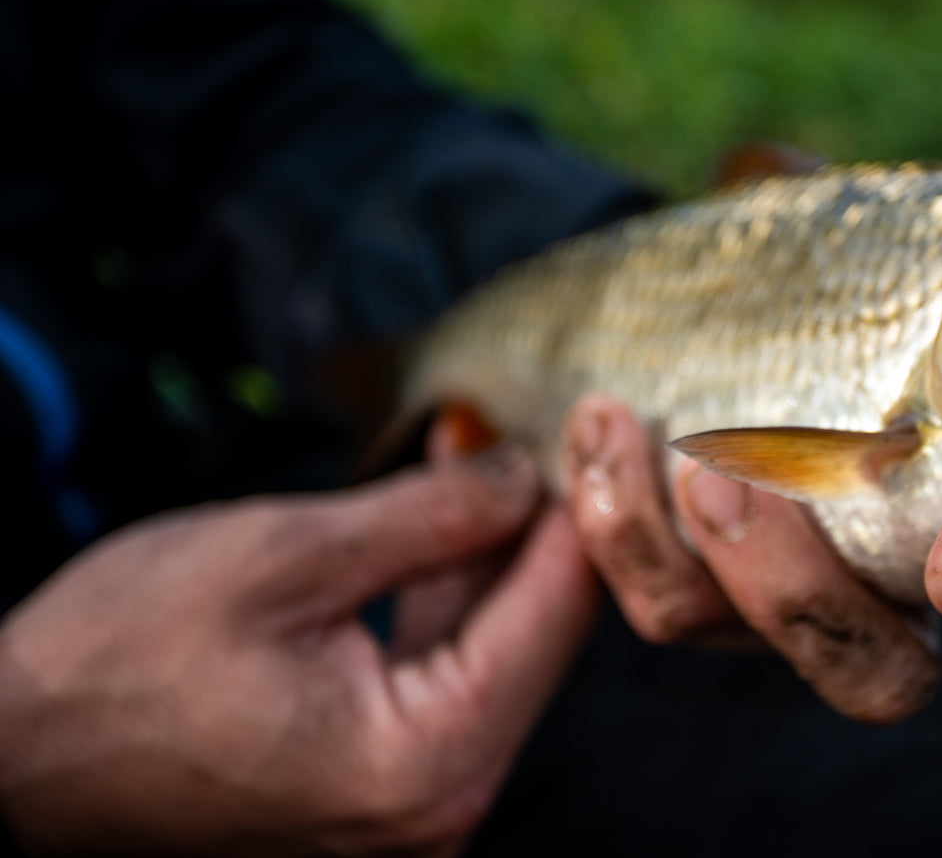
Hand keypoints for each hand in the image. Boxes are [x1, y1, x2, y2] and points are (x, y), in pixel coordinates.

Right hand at [0, 456, 596, 855]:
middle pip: (536, 635)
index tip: (599, 425)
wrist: (16, 754)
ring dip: (494, 548)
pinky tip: (447, 509)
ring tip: (491, 447)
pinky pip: (443, 671)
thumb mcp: (286, 555)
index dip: (579, 506)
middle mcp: (437, 802)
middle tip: (549, 423)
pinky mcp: (380, 779)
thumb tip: (525, 473)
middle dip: (539, 524)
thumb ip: (429, 516)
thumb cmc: (117, 661)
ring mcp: (410, 799)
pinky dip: (448, 591)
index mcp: (425, 760)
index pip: (554, 614)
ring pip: (493, 647)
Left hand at [559, 134, 941, 722]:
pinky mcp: (707, 589)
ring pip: (846, 657)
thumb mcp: (928, 233)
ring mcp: (825, 590)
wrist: (703, 310)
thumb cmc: (855, 280)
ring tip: (705, 462)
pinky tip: (601, 423)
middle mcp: (938, 562)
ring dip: (775, 570)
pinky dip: (632, 524)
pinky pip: (674, 605)